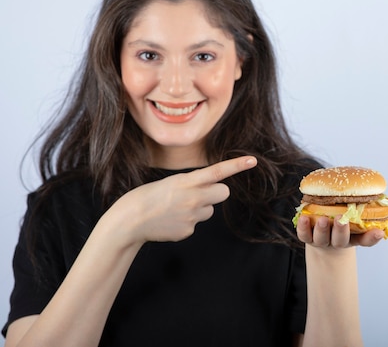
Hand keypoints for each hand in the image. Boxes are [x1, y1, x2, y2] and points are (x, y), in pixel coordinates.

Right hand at [112, 156, 256, 243]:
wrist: (129, 221)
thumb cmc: (147, 197)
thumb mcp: (170, 182)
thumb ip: (192, 185)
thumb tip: (208, 194)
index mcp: (187, 181)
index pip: (217, 172)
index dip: (236, 166)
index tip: (253, 161)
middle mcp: (193, 198)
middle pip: (224, 193)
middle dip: (216, 192)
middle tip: (199, 193)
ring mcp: (192, 217)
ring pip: (209, 210)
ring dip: (199, 208)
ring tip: (176, 208)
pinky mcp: (188, 231)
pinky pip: (196, 224)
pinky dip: (186, 222)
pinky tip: (170, 220)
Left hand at [296, 214, 387, 248]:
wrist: (325, 227)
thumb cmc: (349, 219)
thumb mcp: (365, 216)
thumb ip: (381, 216)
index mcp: (355, 236)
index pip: (366, 240)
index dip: (372, 237)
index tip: (378, 231)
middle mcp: (338, 240)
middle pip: (340, 240)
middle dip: (341, 231)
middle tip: (342, 220)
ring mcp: (322, 239)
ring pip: (321, 238)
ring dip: (322, 229)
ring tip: (323, 219)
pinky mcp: (308, 236)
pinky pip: (304, 235)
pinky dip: (302, 228)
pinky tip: (303, 217)